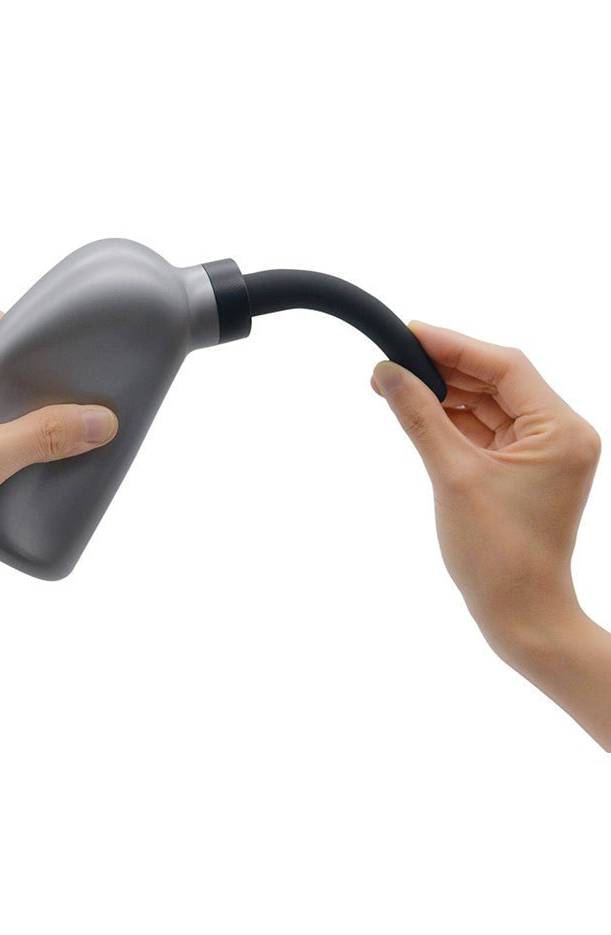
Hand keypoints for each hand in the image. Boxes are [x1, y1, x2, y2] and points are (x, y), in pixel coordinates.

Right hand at [372, 324, 610, 747]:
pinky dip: (454, 420)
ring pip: (490, 404)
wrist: (522, 616)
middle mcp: (561, 435)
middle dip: (445, 368)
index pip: (505, 366)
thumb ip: (419, 417)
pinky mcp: (526, 470)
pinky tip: (419, 410)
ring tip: (397, 382)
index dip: (454, 344)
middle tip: (394, 358)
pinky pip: (487, 430)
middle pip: (498, 380)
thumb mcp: (452, 476)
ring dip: (446, 393)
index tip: (409, 332)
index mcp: (560, 431)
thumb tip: (388, 372)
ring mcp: (545, 453)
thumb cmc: (498, 556)